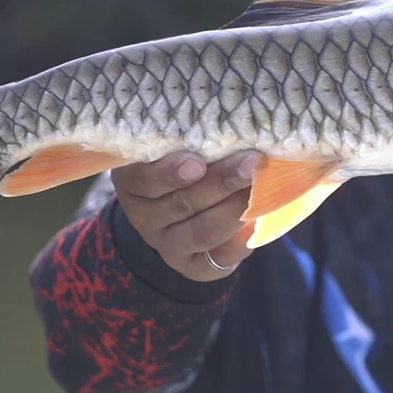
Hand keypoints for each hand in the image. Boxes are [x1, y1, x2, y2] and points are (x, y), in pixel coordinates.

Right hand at [111, 150, 258, 280]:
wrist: (184, 211)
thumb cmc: (186, 160)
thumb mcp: (179, 146)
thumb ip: (196, 138)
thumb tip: (234, 126)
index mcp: (133, 183)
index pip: (143, 180)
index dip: (170, 173)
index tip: (197, 162)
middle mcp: (145, 218)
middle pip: (182, 203)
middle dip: (221, 183)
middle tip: (250, 164)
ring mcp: (168, 245)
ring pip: (202, 231)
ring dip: (234, 209)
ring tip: (259, 188)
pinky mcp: (192, 266)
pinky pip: (217, 260)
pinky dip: (239, 243)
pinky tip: (256, 224)